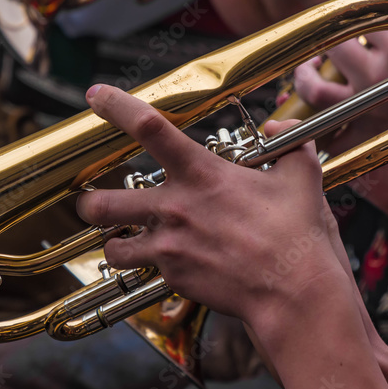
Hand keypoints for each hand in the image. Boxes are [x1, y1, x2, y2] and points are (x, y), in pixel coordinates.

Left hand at [75, 84, 344, 326]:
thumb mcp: (300, 176)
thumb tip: (279, 126)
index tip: (96, 94)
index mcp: (201, 172)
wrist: (295, 293)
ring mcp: (169, 244)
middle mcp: (175, 206)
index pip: (147, 126)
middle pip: (101, 202)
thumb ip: (288, 143)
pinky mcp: (172, 275)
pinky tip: (158, 261)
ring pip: (110, 243)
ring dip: (110, 239)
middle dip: (88, 202)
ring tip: (116, 238)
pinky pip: (142, 268)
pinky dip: (144, 264)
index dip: (115, 106)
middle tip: (89, 200)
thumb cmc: (298, 236)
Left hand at [292, 4, 387, 162]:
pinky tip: (308, 114)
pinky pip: (329, 135)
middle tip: (331, 36)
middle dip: (328, 37)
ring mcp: (367, 107)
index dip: (355, 9)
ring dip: (304, 76)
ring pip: (315, 89)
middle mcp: (377, 75)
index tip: (354, 8)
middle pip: (332, 46)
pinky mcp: (366, 133)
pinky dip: (314, 127)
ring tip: (309, 67)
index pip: (362, 15)